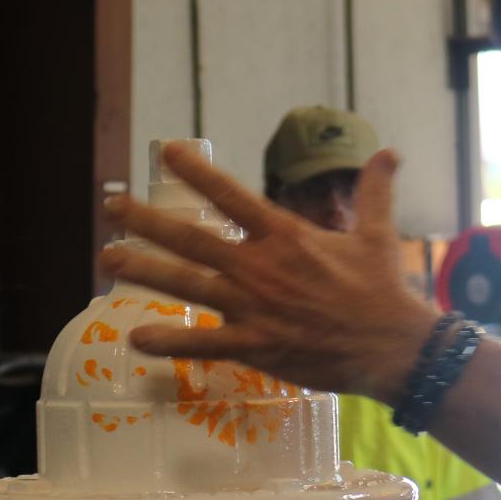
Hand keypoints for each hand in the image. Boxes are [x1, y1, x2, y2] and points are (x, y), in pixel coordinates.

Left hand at [99, 144, 439, 401]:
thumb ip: (375, 191)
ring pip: (188, 284)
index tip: (168, 152)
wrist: (393, 347)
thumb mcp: (379, 234)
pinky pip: (204, 343)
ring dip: (145, 271)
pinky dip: (170, 341)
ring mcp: (254, 307)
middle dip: (148, 221)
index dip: (198, 173)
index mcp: (286, 235)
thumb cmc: (384, 291)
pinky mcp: (256, 346)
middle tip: (112, 208)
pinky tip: (136, 339)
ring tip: (107, 259)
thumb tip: (390, 152)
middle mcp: (261, 266)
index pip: (232, 195)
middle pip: (193, 238)